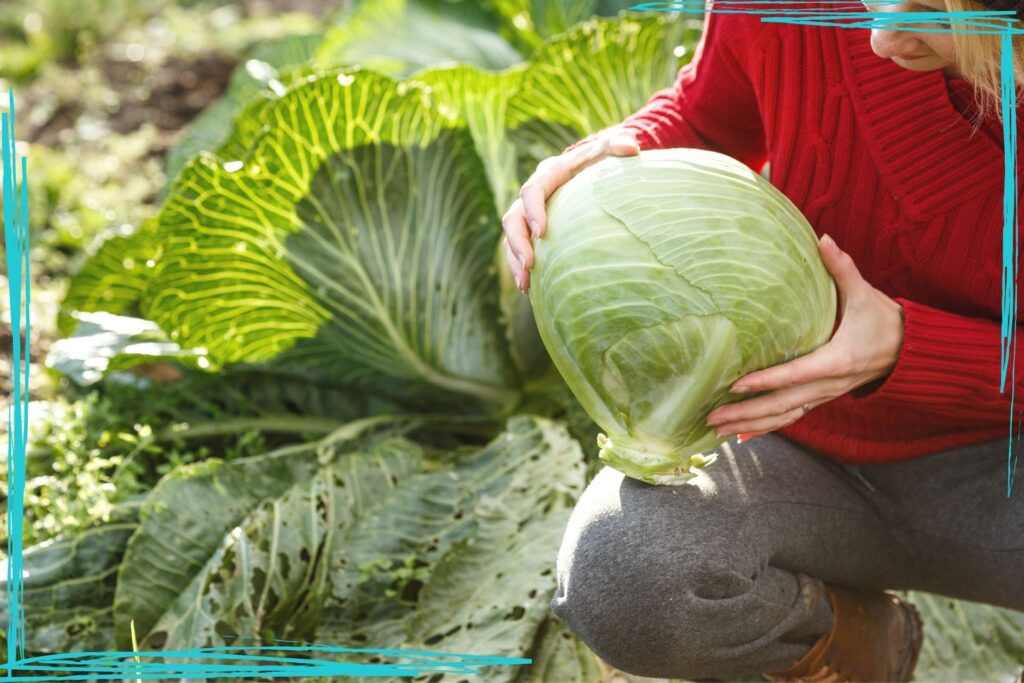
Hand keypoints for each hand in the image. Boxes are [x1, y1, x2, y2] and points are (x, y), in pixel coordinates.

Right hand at [501, 127, 640, 292]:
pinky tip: (530, 290)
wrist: (592, 170)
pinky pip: (519, 250)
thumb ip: (618, 145)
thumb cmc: (603, 160)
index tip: (542, 232)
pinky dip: (522, 269)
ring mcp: (529, 214)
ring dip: (515, 262)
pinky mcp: (532, 231)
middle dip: (517, 243)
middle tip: (529, 266)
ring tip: (526, 285)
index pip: (532, 191)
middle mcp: (533, 194)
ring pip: (511, 239)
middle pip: (513, 219)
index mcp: (548, 174)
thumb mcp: (610, 150)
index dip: (533, 211)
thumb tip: (631, 148)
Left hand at [705, 234, 904, 440]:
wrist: (910, 351)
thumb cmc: (884, 320)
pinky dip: (766, 428)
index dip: (766, 381)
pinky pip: (791, 417)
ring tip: (717, 430)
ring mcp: (825, 395)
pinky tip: (741, 436)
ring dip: (750, 424)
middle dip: (746, 412)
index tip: (736, 385)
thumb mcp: (865, 293)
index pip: (796, 373)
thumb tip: (824, 239)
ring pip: (784, 416)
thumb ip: (843, 268)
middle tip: (712, 416)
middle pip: (783, 404)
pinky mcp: (821, 399)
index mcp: (838, 359)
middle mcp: (829, 384)